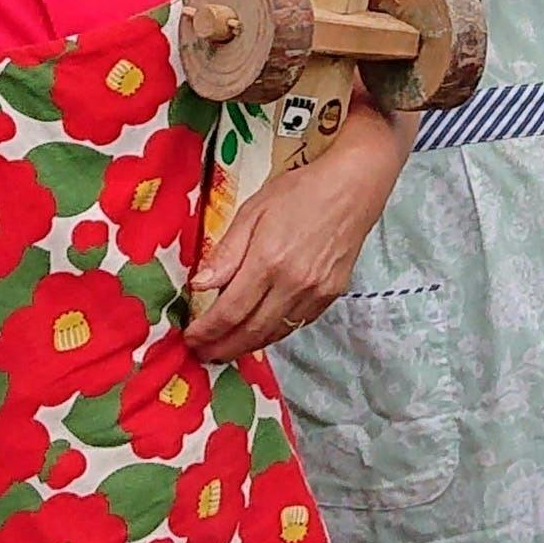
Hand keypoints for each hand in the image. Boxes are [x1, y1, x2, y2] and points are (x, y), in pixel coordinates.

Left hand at [188, 115, 394, 358]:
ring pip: (274, 334)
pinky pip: (296, 325)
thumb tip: (200, 285)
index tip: (190, 338)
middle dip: (223, 348)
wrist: (352, 188)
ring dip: (246, 347)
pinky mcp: (330, 296)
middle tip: (203, 354)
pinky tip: (258, 333)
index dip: (207, 331)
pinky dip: (273, 334)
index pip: (230, 310)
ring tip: (225, 350)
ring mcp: (315, 293)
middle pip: (251, 331)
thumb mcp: (253, 211)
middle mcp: (293, 284)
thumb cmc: (299, 192)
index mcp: (268, 261)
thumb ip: (226, 252)